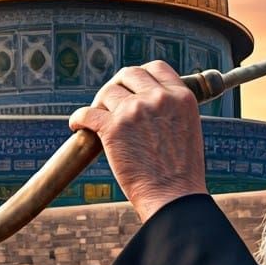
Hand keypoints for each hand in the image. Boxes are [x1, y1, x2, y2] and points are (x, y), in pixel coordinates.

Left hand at [69, 61, 207, 221]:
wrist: (173, 196)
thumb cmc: (181, 172)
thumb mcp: (187, 128)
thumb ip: (169, 110)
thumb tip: (146, 104)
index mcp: (181, 97)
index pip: (156, 68)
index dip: (141, 75)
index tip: (132, 87)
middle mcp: (158, 98)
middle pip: (129, 74)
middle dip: (118, 85)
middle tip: (111, 103)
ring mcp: (134, 111)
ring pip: (107, 92)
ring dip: (100, 104)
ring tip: (98, 119)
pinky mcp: (113, 128)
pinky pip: (86, 113)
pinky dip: (79, 119)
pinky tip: (78, 126)